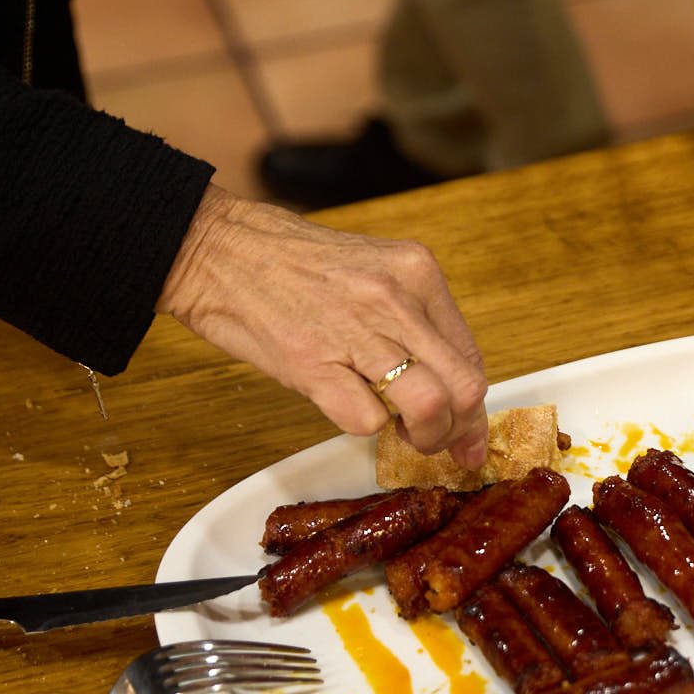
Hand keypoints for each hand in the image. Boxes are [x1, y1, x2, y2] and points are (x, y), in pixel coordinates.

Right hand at [157, 185, 489, 468]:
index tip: (469, 434)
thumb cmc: (293, 265)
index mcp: (417, 272)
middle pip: (463, 386)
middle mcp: (396, 298)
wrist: (219, 250)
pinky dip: (365, 429)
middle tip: (437, 443)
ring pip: (429, 406)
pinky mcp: (313, 362)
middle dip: (457, 429)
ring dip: (422, 437)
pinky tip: (348, 406)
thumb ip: (414, 321)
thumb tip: (450, 386)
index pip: (471, 356)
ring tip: (401, 433)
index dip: (474, 407)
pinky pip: (366, 420)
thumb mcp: (373, 273)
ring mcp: (356, 330)